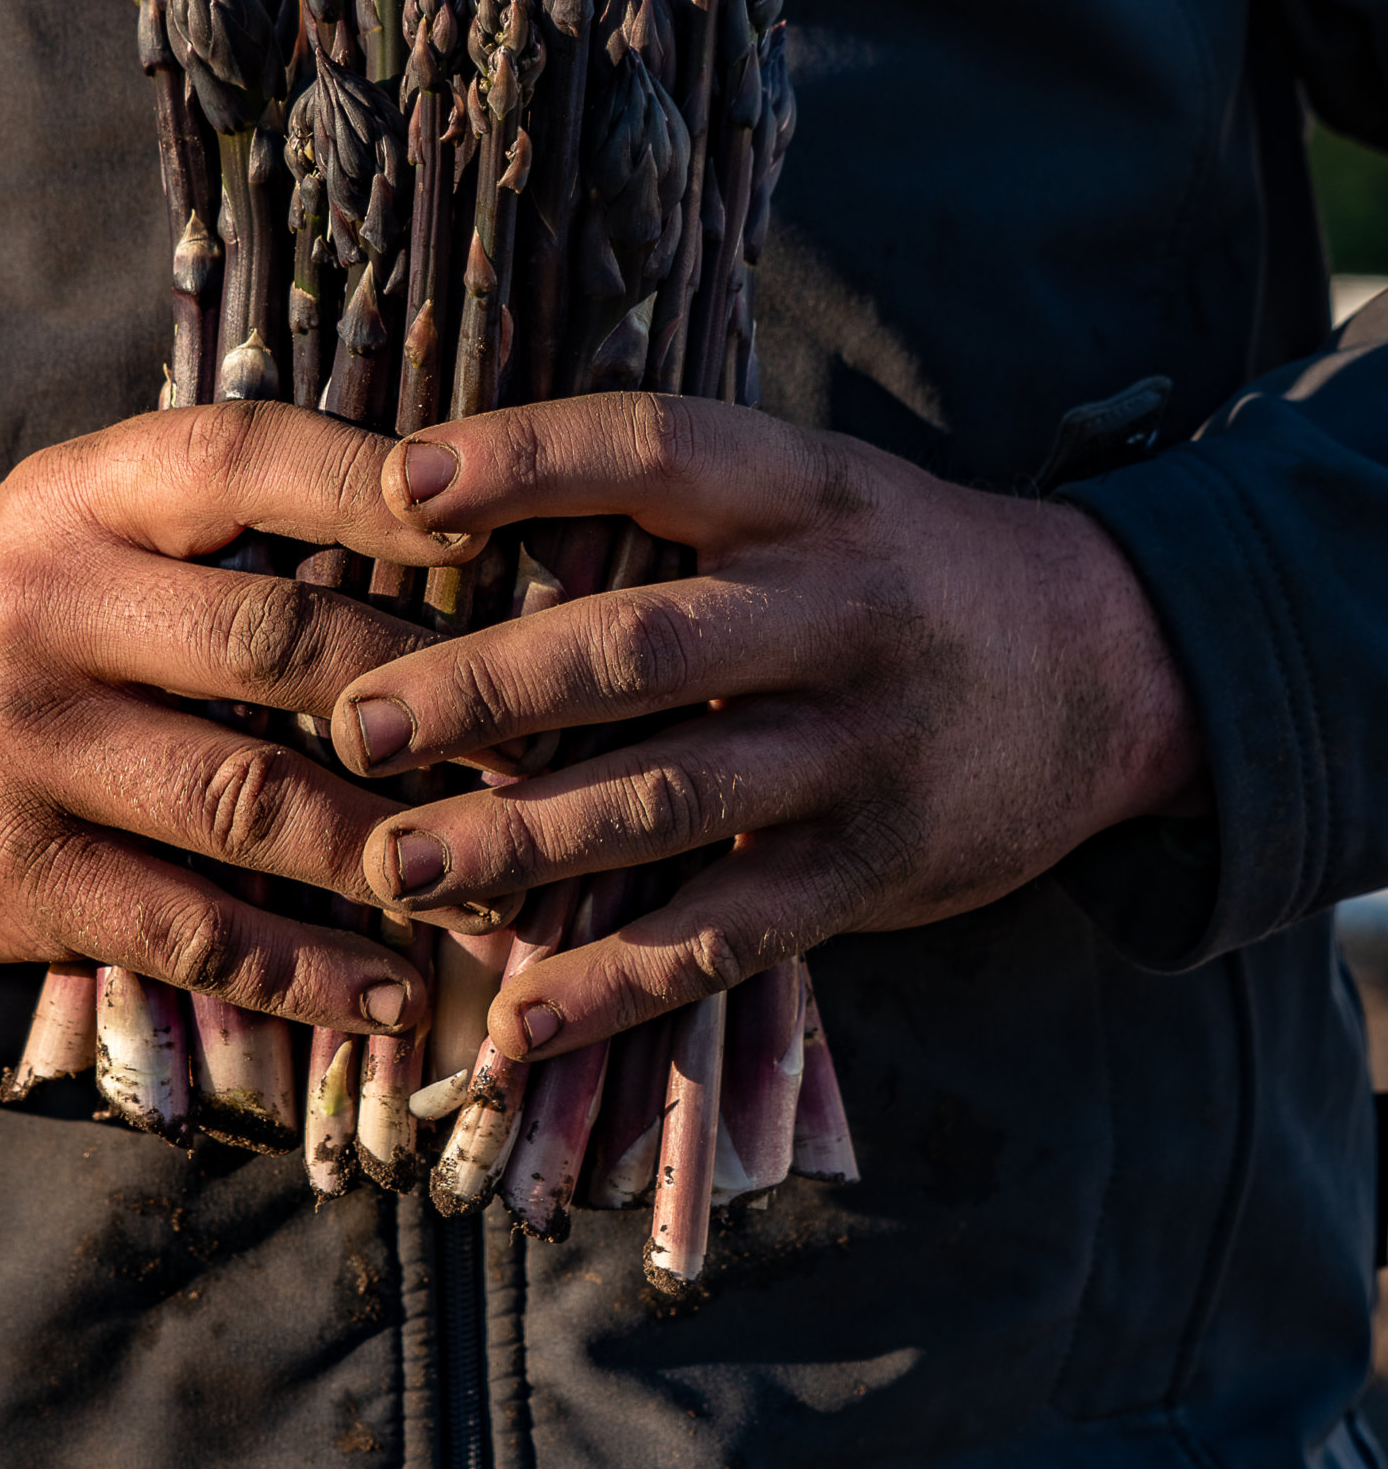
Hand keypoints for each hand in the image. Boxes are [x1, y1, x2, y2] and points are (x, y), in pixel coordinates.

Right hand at [0, 404, 468, 1036]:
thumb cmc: (8, 620)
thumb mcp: (80, 524)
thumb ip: (219, 518)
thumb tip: (444, 517)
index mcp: (79, 499)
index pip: (242, 457)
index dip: (372, 487)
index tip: (499, 527)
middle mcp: (48, 609)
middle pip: (275, 641)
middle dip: (426, 696)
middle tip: (542, 739)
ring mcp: (31, 750)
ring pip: (251, 801)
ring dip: (394, 852)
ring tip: (499, 885)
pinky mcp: (23, 879)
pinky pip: (195, 930)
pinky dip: (307, 972)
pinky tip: (392, 993)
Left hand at [329, 396, 1205, 1057]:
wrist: (1110, 667)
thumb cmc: (899, 570)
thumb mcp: (818, 493)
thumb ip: (675, 508)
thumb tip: (446, 505)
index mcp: (807, 493)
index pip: (657, 450)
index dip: (529, 460)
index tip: (402, 487)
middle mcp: (836, 610)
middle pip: (641, 645)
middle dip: (489, 688)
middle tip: (358, 723)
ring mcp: (860, 748)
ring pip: (672, 797)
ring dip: (524, 839)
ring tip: (396, 866)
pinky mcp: (872, 868)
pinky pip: (730, 936)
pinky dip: (619, 982)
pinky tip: (518, 1019)